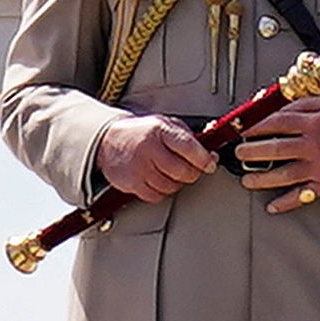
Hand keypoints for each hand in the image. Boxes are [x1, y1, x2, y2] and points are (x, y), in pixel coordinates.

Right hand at [94, 113, 217, 202]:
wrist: (109, 140)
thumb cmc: (141, 132)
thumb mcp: (165, 124)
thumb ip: (188, 136)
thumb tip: (210, 152)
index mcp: (160, 130)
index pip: (188, 147)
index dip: (204, 159)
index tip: (211, 164)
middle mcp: (149, 149)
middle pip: (182, 171)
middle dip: (193, 173)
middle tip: (193, 170)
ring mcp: (139, 167)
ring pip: (171, 186)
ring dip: (177, 183)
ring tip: (173, 174)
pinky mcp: (131, 183)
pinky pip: (156, 196)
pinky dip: (162, 192)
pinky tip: (160, 181)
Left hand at [237, 92, 319, 213]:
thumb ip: (302, 104)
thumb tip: (275, 109)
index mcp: (315, 122)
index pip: (277, 122)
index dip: (256, 126)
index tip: (244, 130)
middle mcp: (316, 144)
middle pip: (275, 149)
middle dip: (251, 152)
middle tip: (239, 154)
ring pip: (284, 175)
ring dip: (261, 178)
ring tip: (247, 180)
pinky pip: (302, 196)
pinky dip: (285, 203)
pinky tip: (271, 206)